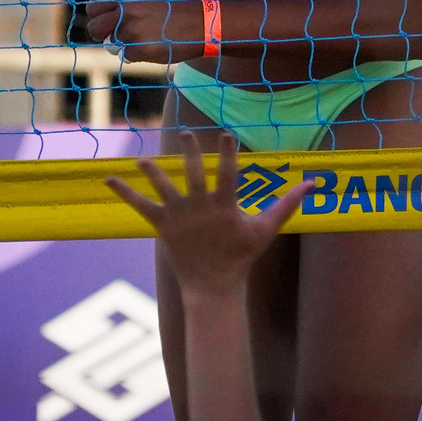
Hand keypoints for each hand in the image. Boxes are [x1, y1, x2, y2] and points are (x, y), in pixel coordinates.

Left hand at [85, 0, 202, 63]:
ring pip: (110, 45)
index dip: (97, 18)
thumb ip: (117, 10)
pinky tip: (152, 47)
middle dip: (102, 36)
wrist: (197, 25)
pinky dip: (136, 55)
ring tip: (144, 39)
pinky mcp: (138, 49)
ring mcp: (131, 30)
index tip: (107, 23)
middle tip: (116, 37)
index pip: (92, 9)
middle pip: (94, 29)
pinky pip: (125, 56)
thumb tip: (95, 27)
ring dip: (123, 46)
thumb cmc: (167, 15)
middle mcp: (124, 10)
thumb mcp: (140, 2)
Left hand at [107, 132, 310, 300]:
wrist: (214, 286)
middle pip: (194, 176)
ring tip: (142, 158)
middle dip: (190, 154)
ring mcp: (180, 218)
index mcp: (226, 208)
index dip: (227, 154)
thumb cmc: (242, 256)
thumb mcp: (267, 230)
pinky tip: (109, 179)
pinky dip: (125, 192)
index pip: (228, 175)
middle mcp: (201, 210)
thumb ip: (288, 204)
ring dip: (153, 172)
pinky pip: (141, 206)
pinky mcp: (163, 226)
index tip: (226, 134)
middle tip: (186, 134)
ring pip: (164, 189)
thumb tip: (312, 183)